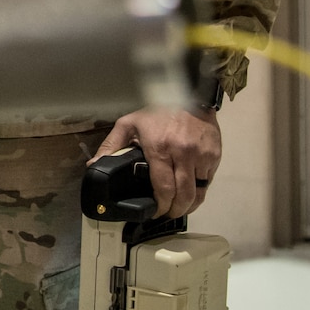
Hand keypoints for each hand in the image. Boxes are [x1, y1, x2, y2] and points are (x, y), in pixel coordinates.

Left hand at [93, 107, 222, 217]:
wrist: (191, 96)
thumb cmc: (158, 112)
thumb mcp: (129, 123)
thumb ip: (111, 145)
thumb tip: (94, 165)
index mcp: (160, 148)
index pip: (163, 187)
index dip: (160, 205)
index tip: (155, 212)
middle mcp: (183, 154)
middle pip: (183, 195)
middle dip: (175, 211)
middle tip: (167, 214)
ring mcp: (202, 156)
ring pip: (198, 192)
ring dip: (189, 205)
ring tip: (179, 208)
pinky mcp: (214, 156)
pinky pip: (208, 182)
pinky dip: (199, 192)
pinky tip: (190, 193)